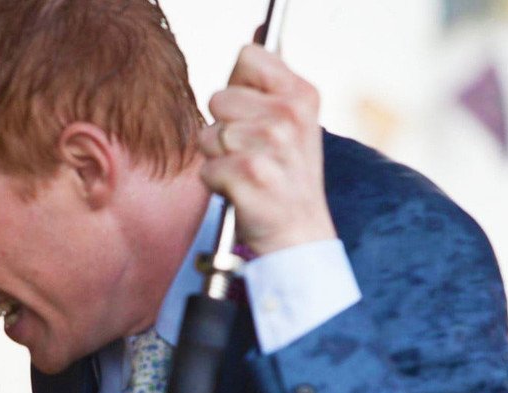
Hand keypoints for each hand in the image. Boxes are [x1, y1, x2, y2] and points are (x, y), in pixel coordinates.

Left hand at [199, 44, 336, 255]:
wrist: (300, 234)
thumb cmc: (286, 177)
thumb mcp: (292, 123)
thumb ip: (268, 86)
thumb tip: (249, 43)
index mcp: (302, 95)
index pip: (248, 57)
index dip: (239, 84)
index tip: (253, 112)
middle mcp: (290, 115)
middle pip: (218, 98)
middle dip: (224, 128)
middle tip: (252, 153)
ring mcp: (271, 144)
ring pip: (207, 135)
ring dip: (219, 158)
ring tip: (248, 173)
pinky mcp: (249, 174)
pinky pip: (206, 168)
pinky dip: (216, 184)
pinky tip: (242, 192)